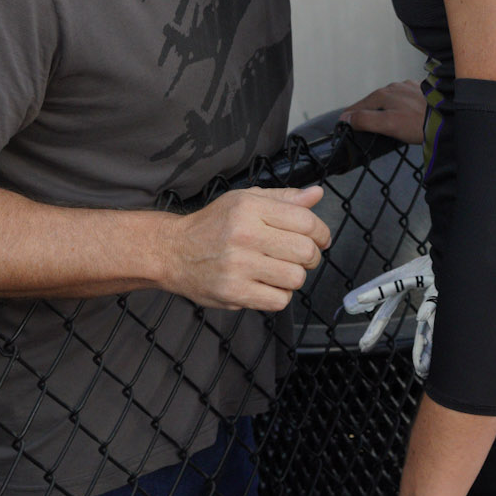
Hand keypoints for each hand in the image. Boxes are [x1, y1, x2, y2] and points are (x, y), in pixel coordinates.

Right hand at [165, 185, 330, 312]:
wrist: (173, 251)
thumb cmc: (212, 225)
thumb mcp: (244, 200)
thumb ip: (283, 198)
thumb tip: (316, 195)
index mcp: (250, 208)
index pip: (306, 221)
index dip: (321, 232)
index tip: (320, 239)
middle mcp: (244, 235)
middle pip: (305, 251)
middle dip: (311, 256)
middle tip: (301, 256)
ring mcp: (238, 266)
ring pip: (295, 278)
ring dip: (294, 277)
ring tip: (280, 270)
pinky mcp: (233, 293)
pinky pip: (279, 300)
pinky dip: (279, 295)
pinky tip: (267, 285)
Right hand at [340, 79, 425, 145]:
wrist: (449, 117)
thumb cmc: (418, 123)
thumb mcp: (388, 124)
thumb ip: (366, 120)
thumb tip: (347, 118)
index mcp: (383, 94)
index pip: (359, 106)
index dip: (350, 116)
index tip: (342, 124)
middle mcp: (394, 87)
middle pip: (373, 101)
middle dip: (366, 111)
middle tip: (359, 124)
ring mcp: (408, 87)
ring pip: (389, 98)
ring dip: (383, 107)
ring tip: (380, 119)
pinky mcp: (421, 91)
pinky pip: (403, 98)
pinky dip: (398, 105)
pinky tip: (402, 113)